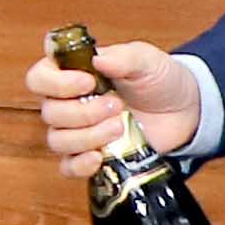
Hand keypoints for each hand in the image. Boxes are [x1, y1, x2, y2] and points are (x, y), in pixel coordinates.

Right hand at [20, 37, 197, 178]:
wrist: (185, 110)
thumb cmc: (159, 80)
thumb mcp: (147, 60)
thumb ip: (124, 57)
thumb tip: (98, 59)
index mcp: (73, 74)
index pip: (39, 78)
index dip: (55, 83)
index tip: (87, 82)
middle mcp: (68, 103)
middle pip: (49, 113)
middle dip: (84, 112)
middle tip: (116, 105)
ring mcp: (78, 132)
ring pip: (57, 140)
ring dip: (87, 137)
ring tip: (119, 127)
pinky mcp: (92, 155)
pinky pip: (68, 167)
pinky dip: (79, 165)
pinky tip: (99, 157)